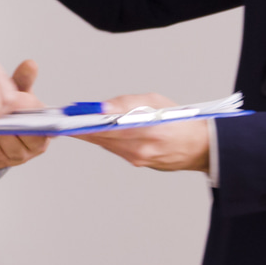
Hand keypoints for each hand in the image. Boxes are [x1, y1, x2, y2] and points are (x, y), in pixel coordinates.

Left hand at [0, 60, 49, 169]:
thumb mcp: (16, 94)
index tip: (13, 100)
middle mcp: (37, 144)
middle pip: (27, 135)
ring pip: (9, 145)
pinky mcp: (1, 162)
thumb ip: (23, 80)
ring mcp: (20, 156)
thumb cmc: (9, 112)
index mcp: (46, 127)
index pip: (42, 122)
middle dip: (10, 121)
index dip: (26, 109)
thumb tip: (30, 64)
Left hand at [74, 93, 210, 172]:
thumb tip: (103, 107)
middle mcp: (140, 148)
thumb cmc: (180, 120)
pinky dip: (105, 140)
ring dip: (92, 134)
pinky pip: (115, 150)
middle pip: (102, 138)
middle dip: (83, 128)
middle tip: (66, 120)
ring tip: (77, 123)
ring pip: (106, 144)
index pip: (107, 126)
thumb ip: (127, 103)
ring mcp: (138, 158)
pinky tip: (97, 131)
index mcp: (146, 130)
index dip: (86, 122)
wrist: (199, 146)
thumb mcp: (156, 102)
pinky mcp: (138, 162)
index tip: (71, 117)